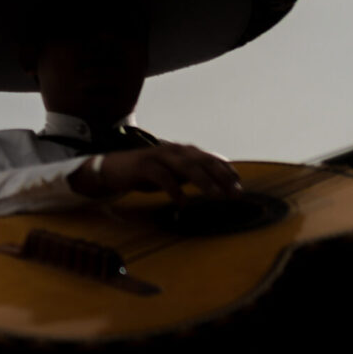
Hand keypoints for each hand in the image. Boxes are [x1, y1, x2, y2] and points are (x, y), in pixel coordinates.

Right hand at [71, 142, 242, 201]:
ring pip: (187, 167)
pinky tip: (182, 203)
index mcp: (184, 151)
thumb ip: (192, 175)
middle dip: (221, 177)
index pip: (211, 158)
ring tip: (215, 196)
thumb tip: (216, 184)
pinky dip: (174, 190)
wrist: (113, 168)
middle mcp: (175, 150)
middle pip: (204, 161)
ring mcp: (159, 156)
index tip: (239, 185)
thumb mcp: (173, 174)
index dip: (226, 171)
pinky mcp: (144, 166)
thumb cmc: (146, 173)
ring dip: (204, 182)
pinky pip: (163, 177)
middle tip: (234, 193)